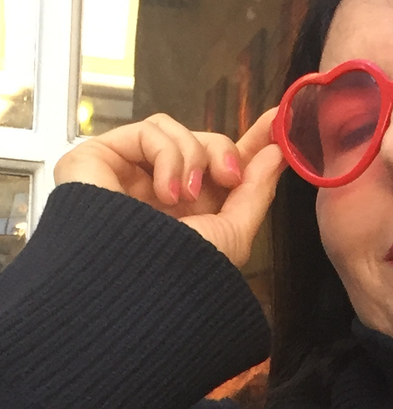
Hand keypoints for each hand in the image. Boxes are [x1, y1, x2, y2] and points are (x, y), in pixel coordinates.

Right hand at [54, 110, 286, 267]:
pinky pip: (147, 131)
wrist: (134, 285)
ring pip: (174, 130)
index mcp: (191, 209)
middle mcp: (159, 188)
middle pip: (200, 140)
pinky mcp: (99, 157)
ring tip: (186, 196)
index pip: (221, 163)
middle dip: (223, 151)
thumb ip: (256, 191)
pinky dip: (166, 156)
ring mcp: (128, 171)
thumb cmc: (180, 273)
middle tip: (229, 177)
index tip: (276, 123)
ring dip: (193, 157)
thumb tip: (275, 154)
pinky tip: (165, 192)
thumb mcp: (232, 233)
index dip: (250, 142)